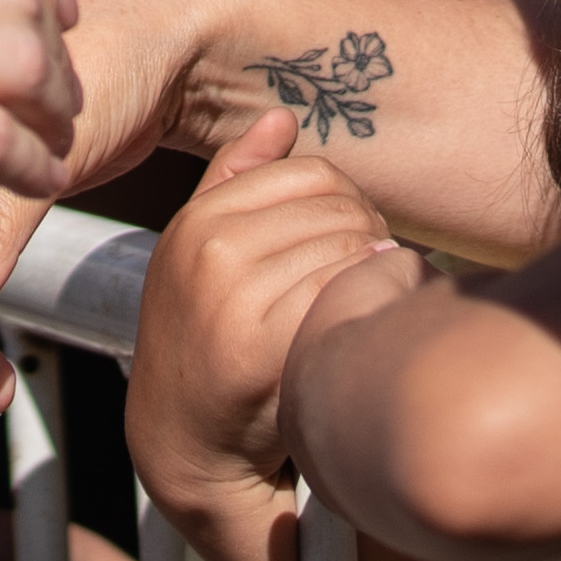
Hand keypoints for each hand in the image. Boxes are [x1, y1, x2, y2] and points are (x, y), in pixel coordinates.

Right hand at [124, 112, 396, 515]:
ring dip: (374, 275)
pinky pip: (348, 297)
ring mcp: (234, 298)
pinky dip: (366, 310)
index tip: (344, 242)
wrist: (186, 445)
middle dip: (367, 238)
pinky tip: (352, 332)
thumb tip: (281, 116)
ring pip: (352, 250)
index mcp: (198, 221)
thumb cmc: (205, 342)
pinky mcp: (263, 348)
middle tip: (361, 280)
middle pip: (340, 209)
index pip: (311, 173)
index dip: (346, 203)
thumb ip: (234, 179)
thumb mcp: (198, 253)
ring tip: (356, 307)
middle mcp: (210, 251)